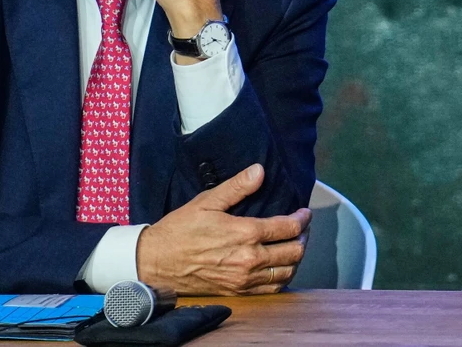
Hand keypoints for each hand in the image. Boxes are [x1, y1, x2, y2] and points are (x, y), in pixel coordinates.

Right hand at [136, 164, 310, 294]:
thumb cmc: (180, 230)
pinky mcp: (237, 292)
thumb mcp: (207, 201)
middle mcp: (249, 259)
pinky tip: (280, 268)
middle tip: (302, 229)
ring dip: (296, 259)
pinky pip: (271, 289)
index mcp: (244, 234)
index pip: (288, 228)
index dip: (302, 219)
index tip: (305, 213)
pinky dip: (283, 278)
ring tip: (294, 246)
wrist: (156, 262)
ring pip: (286, 273)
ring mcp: (244, 279)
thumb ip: (237, 187)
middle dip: (303, 238)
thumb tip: (259, 171)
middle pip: (293, 252)